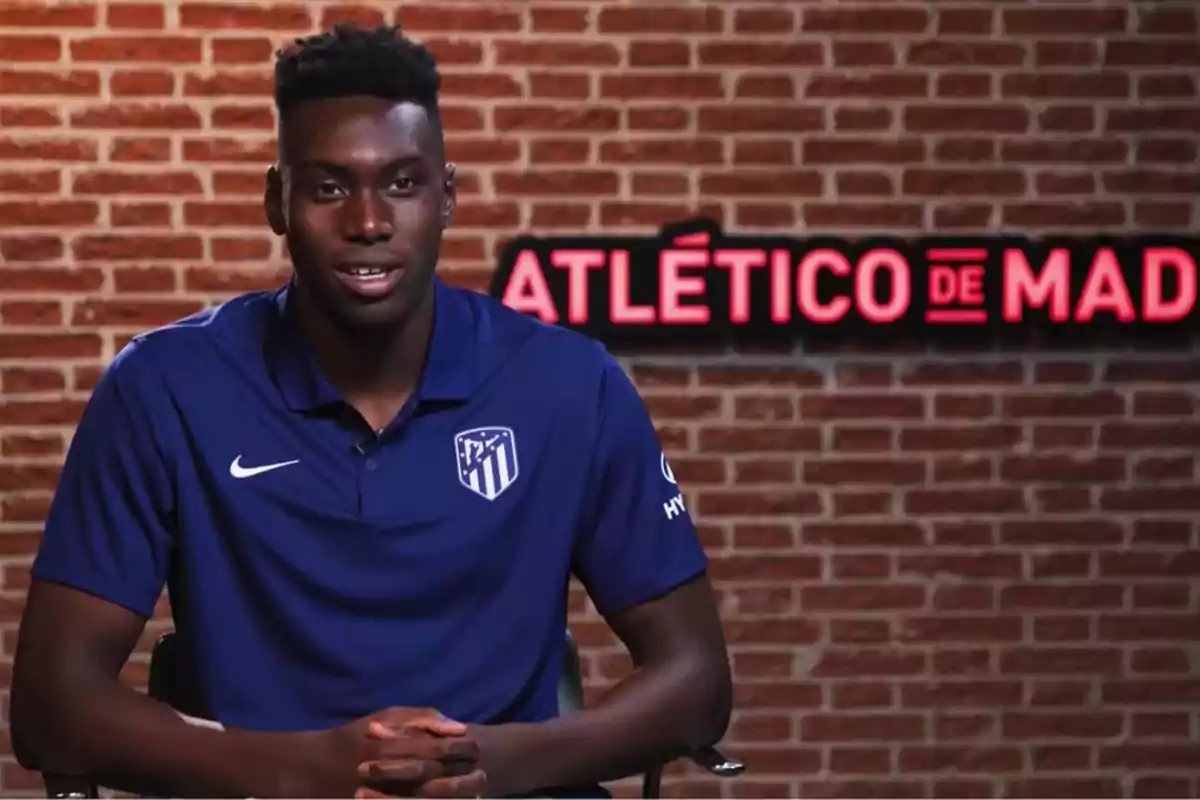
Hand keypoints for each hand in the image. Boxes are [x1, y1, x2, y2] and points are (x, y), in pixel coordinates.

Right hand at [284, 707, 485, 797]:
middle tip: (483, 773)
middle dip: (466, 777)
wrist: (317, 769)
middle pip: (442, 780)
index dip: (463, 749)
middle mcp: (396, 775)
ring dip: (457, 796)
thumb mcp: (386, 716)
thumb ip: (422, 718)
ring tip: (475, 791)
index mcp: (397, 747)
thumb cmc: (357, 737)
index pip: (441, 750)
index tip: (477, 745)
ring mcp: (391, 797)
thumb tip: (457, 726)